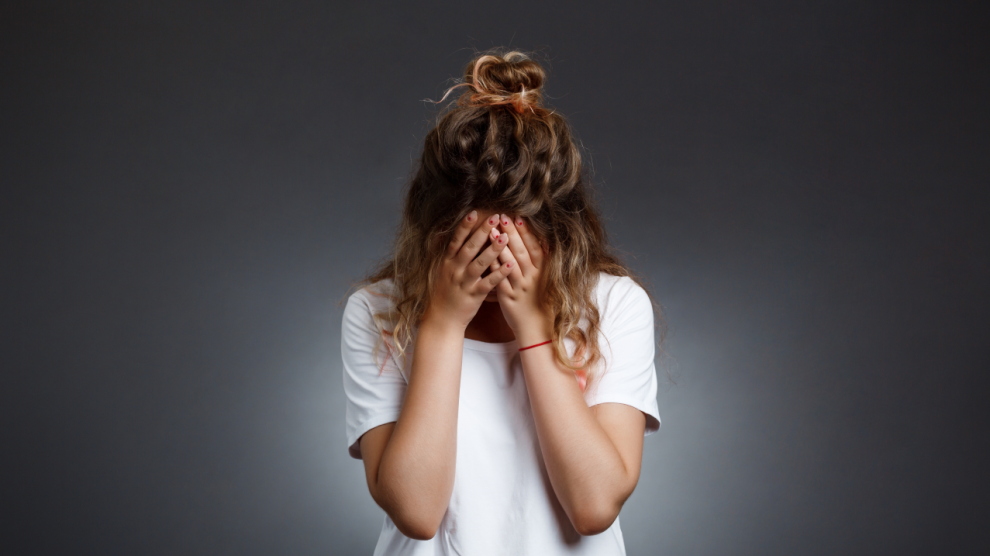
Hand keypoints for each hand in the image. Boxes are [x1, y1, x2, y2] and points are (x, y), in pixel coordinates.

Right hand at [423, 211, 513, 329]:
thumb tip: (453, 235)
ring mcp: (464, 283)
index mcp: (447, 262)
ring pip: (479, 263)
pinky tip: (511, 265)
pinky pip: (488, 283)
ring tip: (506, 237)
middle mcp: (454, 270)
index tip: (474, 212)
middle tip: (495, 217)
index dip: (464, 226)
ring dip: (493, 250)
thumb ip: (451, 255)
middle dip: (482, 232)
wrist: (442, 320)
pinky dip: (499, 273)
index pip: (456, 240)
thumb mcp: (442, 272)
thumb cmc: (445, 294)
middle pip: (469, 248)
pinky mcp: (474, 296)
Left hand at [493, 214, 552, 343]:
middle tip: (502, 216)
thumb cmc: (542, 303)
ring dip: (500, 247)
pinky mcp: (508, 298)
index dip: (527, 232)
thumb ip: (544, 262)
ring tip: (491, 231)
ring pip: (509, 264)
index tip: (518, 217)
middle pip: (521, 252)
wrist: (538, 329)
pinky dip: (493, 268)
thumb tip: (545, 241)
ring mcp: (520, 288)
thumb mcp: (547, 280)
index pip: (535, 248)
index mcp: (543, 272)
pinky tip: (485, 256)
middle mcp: (532, 278)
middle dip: (512, 233)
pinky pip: (499, 281)